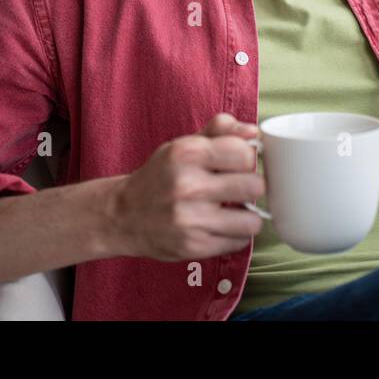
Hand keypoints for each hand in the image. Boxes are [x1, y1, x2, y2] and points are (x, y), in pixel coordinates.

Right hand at [106, 113, 264, 261]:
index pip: (245, 153)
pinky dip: (235, 235)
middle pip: (255, 186)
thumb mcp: (184, 145)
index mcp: (186, 153)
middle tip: (238, 189)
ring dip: (247, 216)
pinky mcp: (192, 246)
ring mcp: (189, 219)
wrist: (123, 215)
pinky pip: (239, 242)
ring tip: (233, 211)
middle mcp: (187, 185)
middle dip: (251, 187)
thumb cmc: (161, 176)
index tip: (239, 165)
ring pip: (252, 220)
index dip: (248, 159)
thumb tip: (253, 132)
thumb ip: (220, 131)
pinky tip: (219, 226)